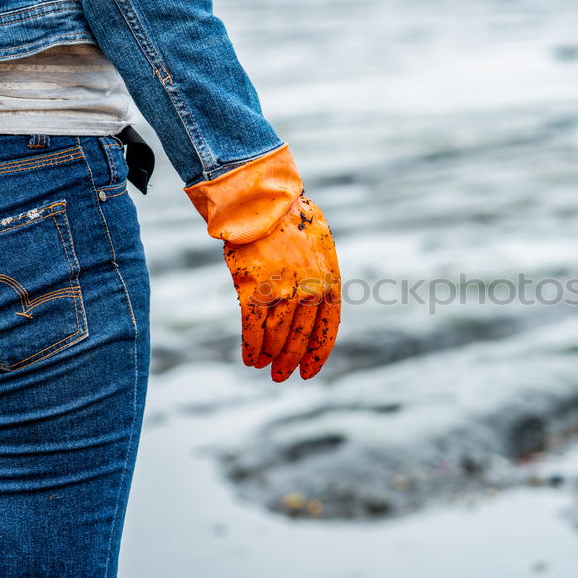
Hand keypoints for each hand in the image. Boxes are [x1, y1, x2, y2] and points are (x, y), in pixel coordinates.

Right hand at [184, 145, 340, 380]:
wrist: (264, 202)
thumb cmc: (292, 220)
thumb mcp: (319, 248)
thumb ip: (318, 277)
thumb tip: (312, 303)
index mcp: (329, 282)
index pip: (327, 330)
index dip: (317, 354)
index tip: (307, 372)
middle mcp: (308, 292)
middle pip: (300, 339)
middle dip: (290, 361)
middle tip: (281, 376)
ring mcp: (281, 293)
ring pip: (276, 337)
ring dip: (269, 356)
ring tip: (262, 366)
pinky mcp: (253, 291)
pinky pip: (253, 329)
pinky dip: (251, 347)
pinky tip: (249, 357)